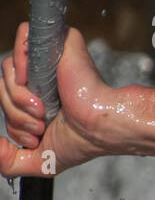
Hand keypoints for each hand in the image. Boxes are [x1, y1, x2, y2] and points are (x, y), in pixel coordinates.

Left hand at [1, 23, 113, 178]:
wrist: (101, 127)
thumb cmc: (84, 140)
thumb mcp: (40, 162)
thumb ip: (9, 163)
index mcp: (38, 101)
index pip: (6, 101)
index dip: (12, 121)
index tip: (36, 134)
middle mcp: (42, 81)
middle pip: (3, 86)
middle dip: (14, 113)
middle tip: (40, 124)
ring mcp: (49, 62)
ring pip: (8, 66)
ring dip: (17, 96)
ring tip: (42, 109)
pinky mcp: (58, 44)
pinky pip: (25, 36)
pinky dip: (20, 60)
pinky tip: (30, 80)